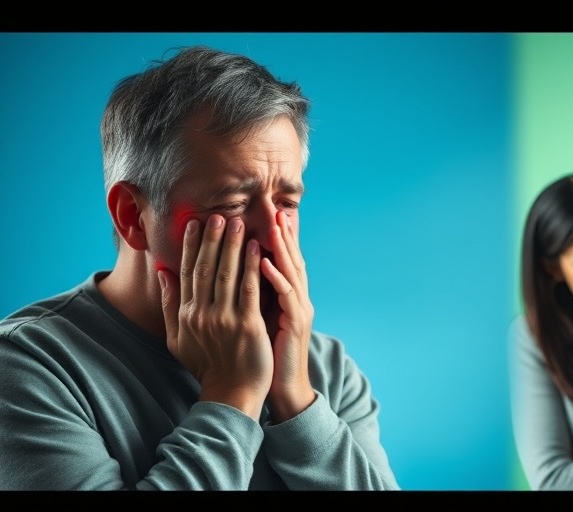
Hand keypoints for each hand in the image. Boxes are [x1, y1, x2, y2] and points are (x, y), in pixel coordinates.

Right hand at [158, 215, 273, 419]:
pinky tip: (256, 249)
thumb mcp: (177, 337)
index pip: (187, 272)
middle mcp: (202, 314)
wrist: (231, 393)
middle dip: (212, 239)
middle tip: (219, 214)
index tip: (195, 223)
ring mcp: (225, 320)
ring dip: (232, 246)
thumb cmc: (206, 365)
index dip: (191, 245)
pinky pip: (250, 290)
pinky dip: (252, 267)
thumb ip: (169, 304)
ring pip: (227, 274)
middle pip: (206, 268)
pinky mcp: (248, 326)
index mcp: (186, 314)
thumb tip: (162, 271)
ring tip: (238, 223)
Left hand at [260, 211, 315, 421]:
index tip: (264, 213)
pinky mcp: (295, 325)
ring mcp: (298, 311)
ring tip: (272, 225)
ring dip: (282, 247)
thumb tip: (231, 276)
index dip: (274, 237)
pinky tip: (264, 263)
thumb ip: (249, 296)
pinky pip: (286, 297)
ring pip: (292, 272)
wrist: (283, 388)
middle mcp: (297, 299)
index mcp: (286, 297)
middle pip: (291, 260)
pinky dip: (276, 278)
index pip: (280, 260)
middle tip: (275, 208)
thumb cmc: (264, 355)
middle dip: (284, 233)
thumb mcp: (257, 320)